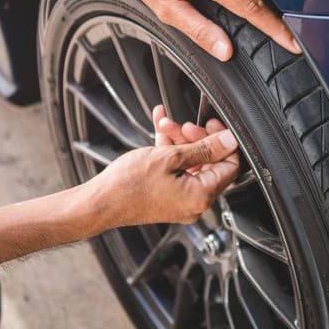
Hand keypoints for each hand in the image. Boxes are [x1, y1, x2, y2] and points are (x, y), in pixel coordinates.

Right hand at [85, 106, 239, 226]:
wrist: (99, 203)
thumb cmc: (128, 185)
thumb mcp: (170, 157)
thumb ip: (204, 148)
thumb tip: (230, 140)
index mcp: (201, 196)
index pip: (230, 166)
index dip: (224, 142)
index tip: (213, 126)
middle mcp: (195, 203)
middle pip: (210, 163)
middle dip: (196, 138)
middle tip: (184, 125)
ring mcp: (182, 201)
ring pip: (192, 163)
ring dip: (180, 141)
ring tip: (165, 125)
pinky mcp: (169, 197)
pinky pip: (178, 170)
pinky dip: (171, 151)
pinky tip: (161, 130)